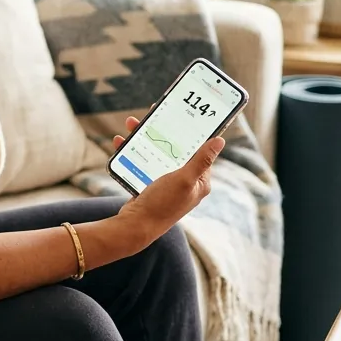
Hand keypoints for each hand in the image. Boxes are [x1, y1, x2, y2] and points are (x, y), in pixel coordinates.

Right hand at [113, 115, 224, 242]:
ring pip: (157, 152)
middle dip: (162, 130)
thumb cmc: (162, 205)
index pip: (199, 149)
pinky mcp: (150, 185)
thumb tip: (220, 141)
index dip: (191, 131)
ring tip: (132, 124)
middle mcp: (185, 181)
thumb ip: (201, 160)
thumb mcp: (184, 179)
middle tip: (152, 115)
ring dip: (144, 137)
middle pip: (176, 148)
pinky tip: (121, 142)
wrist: (135, 226)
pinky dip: (133, 150)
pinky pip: (143, 161)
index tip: (181, 114)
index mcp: (199, 180)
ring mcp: (167, 183)